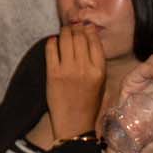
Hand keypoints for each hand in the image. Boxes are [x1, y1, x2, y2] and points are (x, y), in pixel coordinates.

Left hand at [46, 23, 108, 138]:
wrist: (74, 125)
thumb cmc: (89, 105)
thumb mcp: (101, 84)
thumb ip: (96, 63)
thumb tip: (89, 40)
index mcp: (99, 70)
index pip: (94, 41)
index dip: (88, 30)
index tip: (84, 27)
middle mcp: (85, 68)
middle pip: (79, 36)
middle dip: (75, 29)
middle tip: (72, 28)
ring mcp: (68, 70)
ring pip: (65, 39)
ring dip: (64, 32)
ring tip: (63, 33)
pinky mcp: (53, 74)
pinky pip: (51, 49)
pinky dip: (52, 42)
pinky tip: (53, 43)